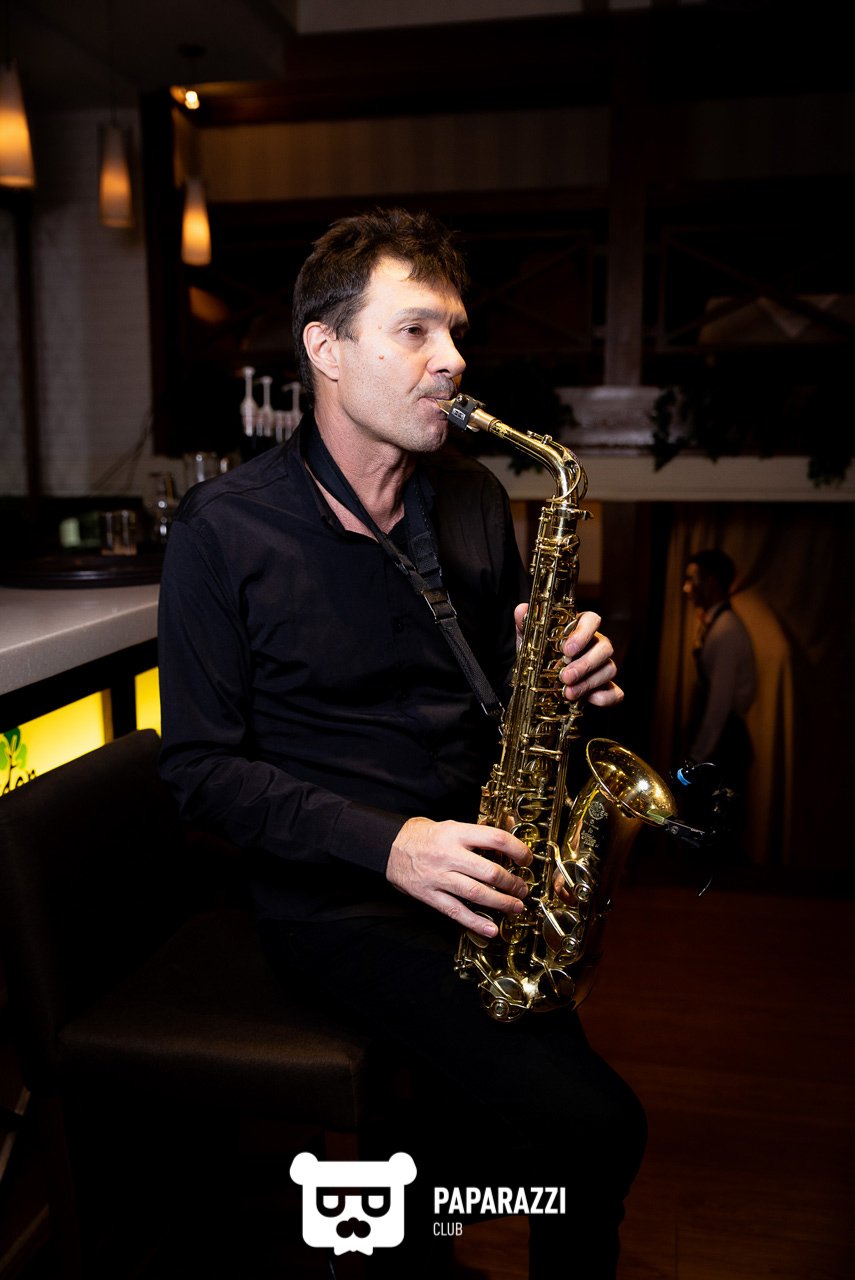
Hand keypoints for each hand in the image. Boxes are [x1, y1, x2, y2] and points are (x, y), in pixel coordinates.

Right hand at [386, 817, 530, 934]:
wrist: (390, 848)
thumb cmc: (426, 836)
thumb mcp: (452, 825)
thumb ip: (479, 833)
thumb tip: (510, 835)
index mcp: (456, 833)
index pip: (495, 839)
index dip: (517, 850)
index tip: (526, 859)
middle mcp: (448, 855)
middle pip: (489, 871)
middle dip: (512, 883)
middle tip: (522, 889)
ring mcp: (438, 877)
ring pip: (476, 893)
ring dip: (501, 903)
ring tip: (516, 907)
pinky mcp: (430, 895)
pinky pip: (456, 911)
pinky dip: (475, 922)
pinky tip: (491, 929)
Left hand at [514, 604, 623, 707]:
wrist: (536, 681)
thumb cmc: (539, 654)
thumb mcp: (529, 640)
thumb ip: (526, 624)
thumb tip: (522, 610)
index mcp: (580, 628)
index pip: (592, 620)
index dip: (583, 633)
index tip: (566, 649)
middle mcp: (595, 645)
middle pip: (605, 647)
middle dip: (585, 664)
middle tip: (565, 677)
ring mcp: (602, 666)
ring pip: (609, 669)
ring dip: (589, 682)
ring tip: (568, 693)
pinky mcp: (605, 688)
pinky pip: (616, 692)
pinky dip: (606, 697)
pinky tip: (591, 700)